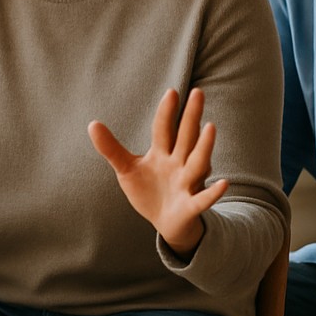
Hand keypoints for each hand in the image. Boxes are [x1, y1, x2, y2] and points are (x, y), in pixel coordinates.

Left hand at [89, 88, 226, 257]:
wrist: (165, 223)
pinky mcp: (191, 205)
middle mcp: (178, 163)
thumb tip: (92, 123)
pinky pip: (204, 198)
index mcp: (162, 153)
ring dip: (204, 146)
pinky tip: (224, 183)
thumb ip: (111, 148)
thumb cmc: (148, 190)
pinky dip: (213, 192)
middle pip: (186, 137)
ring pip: (197, 162)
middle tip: (197, 92)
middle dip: (191, 116)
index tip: (171, 92)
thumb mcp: (127, 168)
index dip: (166, 112)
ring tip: (211, 127)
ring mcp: (187, 183)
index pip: (164, 129)